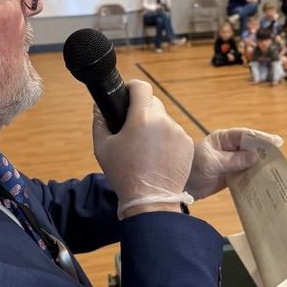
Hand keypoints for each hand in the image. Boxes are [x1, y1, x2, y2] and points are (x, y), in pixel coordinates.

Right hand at [92, 80, 193, 215]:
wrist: (150, 199)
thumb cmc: (124, 175)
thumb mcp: (102, 147)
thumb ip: (100, 121)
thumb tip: (99, 107)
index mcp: (143, 117)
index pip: (141, 86)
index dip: (132, 89)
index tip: (127, 97)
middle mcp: (164, 121)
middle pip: (152, 103)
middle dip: (142, 112)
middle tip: (132, 131)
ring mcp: (179, 133)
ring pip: (164, 120)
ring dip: (155, 128)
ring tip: (145, 150)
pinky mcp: (188, 145)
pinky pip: (174, 134)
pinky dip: (166, 141)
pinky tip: (157, 157)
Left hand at [187, 128, 283, 199]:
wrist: (181, 187)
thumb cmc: (191, 169)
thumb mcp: (211, 163)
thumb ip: (232, 160)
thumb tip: (254, 156)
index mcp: (222, 139)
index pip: (244, 135)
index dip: (260, 137)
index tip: (275, 141)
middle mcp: (228, 148)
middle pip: (250, 146)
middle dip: (264, 149)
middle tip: (280, 153)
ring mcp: (231, 161)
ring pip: (250, 160)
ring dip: (262, 163)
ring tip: (278, 166)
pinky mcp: (232, 174)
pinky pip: (246, 173)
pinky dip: (255, 176)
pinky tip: (266, 179)